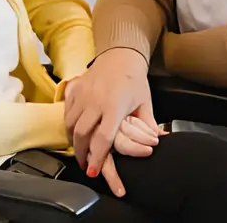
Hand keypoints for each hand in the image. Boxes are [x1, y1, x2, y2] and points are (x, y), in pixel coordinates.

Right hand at [64, 49, 158, 196]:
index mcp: (114, 107)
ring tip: (78, 151)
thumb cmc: (133, 80)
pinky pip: (66, 111)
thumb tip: (159, 141)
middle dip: (81, 154)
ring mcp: (82, 94)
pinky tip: (73, 133)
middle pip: (82, 134)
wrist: (120, 55)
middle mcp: (95, 101)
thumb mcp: (144, 103)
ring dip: (73, 141)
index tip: (93, 171)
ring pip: (70, 124)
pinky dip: (68, 125)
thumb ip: (149, 125)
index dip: (96, 158)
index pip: (102, 138)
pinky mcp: (74, 88)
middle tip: (84, 165)